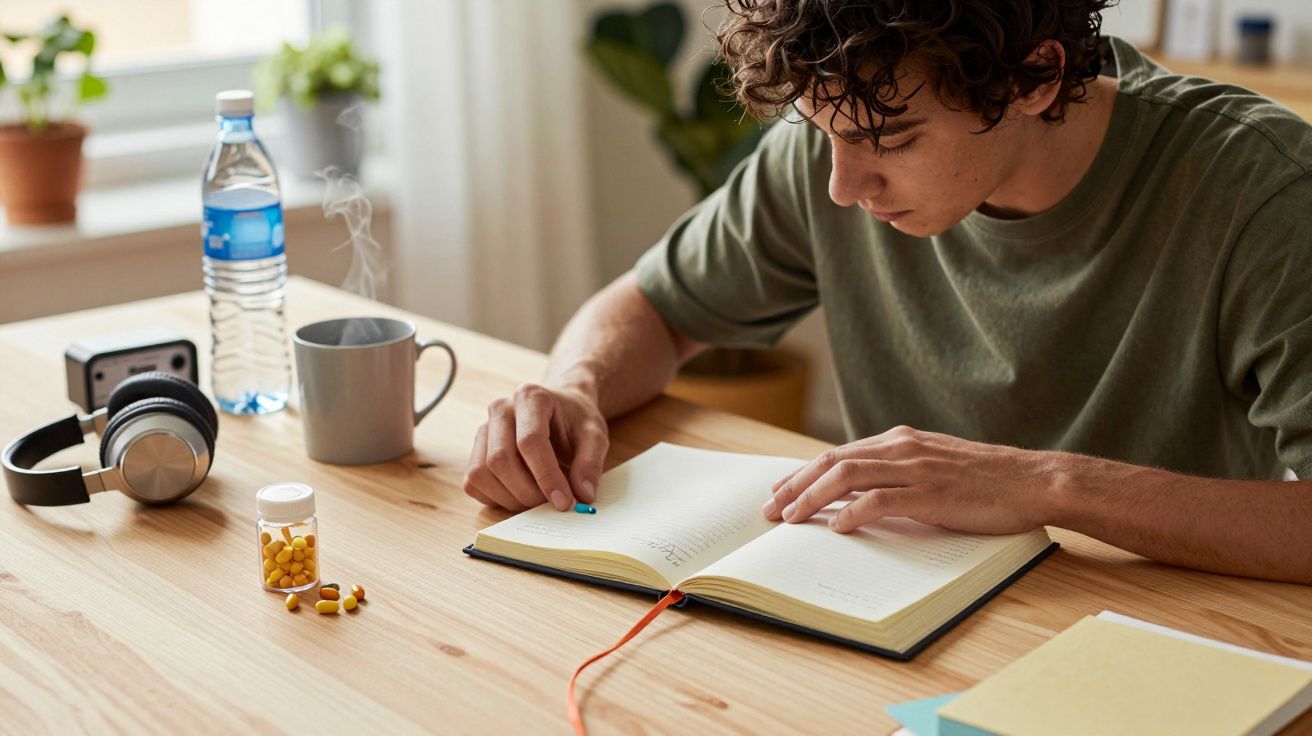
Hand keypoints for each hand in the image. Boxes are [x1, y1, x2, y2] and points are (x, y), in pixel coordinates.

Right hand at [463, 383, 607, 511]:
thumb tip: (582, 496)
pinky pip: (473, 483)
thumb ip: (590, 463)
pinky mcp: (475, 450)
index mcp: (531, 397)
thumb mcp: (595, 436)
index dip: (546, 476)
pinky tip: (520, 495)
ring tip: (538, 500)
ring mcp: (483, 429)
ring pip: (481, 473)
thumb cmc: (576, 421)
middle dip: (527, 492)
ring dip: (509, 498)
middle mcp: (500, 409)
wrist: (560, 410)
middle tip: (552, 505)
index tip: (564, 502)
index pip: (530, 441)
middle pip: (500, 459)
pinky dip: (495, 498)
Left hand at [761, 425, 1058, 534]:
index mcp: (901, 440)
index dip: (804, 473)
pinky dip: (852, 512)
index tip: (780, 492)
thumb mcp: (934, 466)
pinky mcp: (930, 492)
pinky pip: (880, 500)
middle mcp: (902, 447)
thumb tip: (861, 495)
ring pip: (847, 477)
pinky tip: (836, 527)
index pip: (839, 454)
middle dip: (795, 486)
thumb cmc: (988, 480)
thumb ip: (898, 473)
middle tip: (769, 511)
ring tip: (790, 519)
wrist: (1034, 480)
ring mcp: (915, 468)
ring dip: (812, 498)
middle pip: (833, 462)